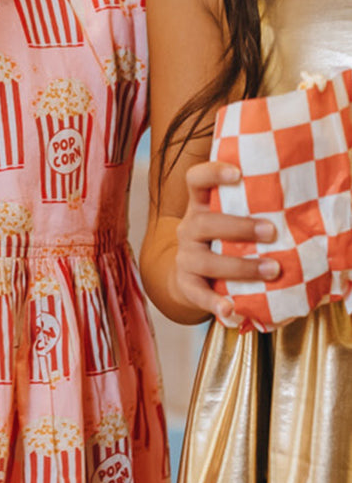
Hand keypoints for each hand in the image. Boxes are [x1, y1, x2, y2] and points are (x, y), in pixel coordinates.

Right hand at [174, 160, 279, 318]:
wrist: (192, 278)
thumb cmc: (222, 245)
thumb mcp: (228, 223)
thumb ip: (248, 213)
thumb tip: (297, 208)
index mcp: (199, 207)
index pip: (196, 180)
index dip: (212, 173)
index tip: (237, 173)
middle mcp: (189, 229)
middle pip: (204, 222)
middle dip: (239, 227)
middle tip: (271, 231)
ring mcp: (185, 257)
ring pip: (205, 260)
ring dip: (240, 266)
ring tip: (271, 270)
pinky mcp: (186, 284)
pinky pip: (198, 294)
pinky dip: (214, 303)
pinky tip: (230, 309)